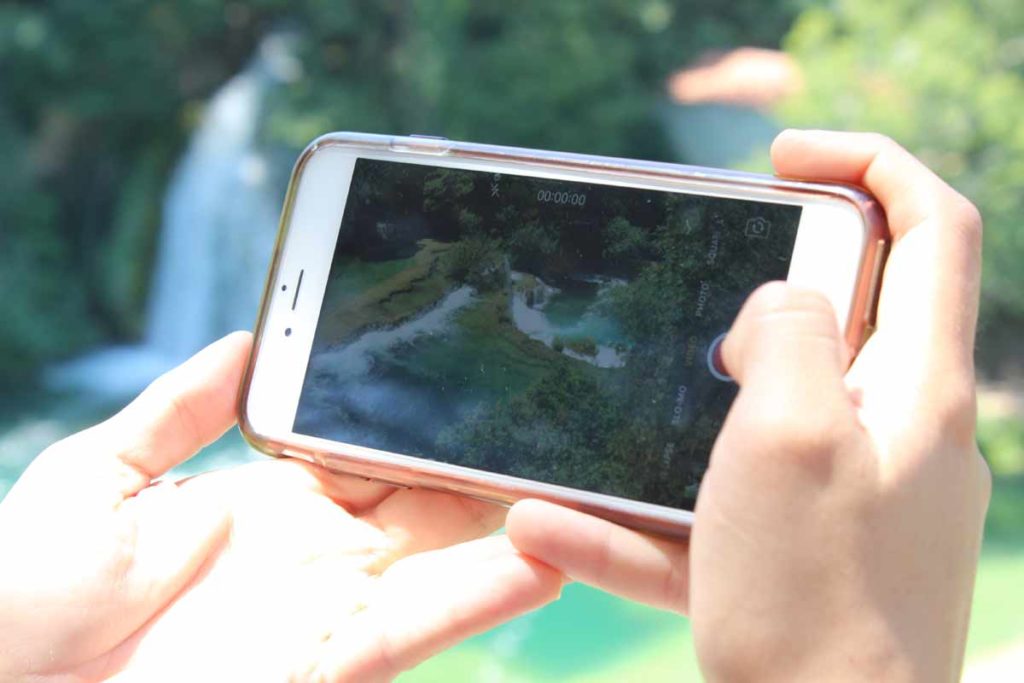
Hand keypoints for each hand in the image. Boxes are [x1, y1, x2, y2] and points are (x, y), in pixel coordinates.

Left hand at [0, 332, 561, 681]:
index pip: (360, 439)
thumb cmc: (23, 589)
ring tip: (574, 474)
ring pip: (444, 552)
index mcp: (264, 496)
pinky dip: (488, 593)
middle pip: (419, 490)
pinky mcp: (333, 658)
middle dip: (476, 452)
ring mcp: (327, 602)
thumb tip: (246, 339)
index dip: (407, 407)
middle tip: (541, 405)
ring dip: (509, 517)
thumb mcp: (96, 477)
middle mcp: (312, 548)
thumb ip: (176, 411)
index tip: (458, 361)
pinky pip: (423, 621)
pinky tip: (545, 556)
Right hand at [507, 130, 989, 680]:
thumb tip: (779, 297)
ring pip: (766, 412)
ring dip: (683, 412)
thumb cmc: (814, 599)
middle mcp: (898, 432)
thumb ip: (788, 336)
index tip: (777, 159)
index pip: (931, 228)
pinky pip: (722, 509)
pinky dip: (651, 516)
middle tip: (690, 299)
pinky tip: (558, 527)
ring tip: (613, 416)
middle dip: (762, 286)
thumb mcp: (790, 438)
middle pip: (848, 312)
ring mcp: (852, 492)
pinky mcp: (802, 545)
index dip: (866, 163)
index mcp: (916, 388)